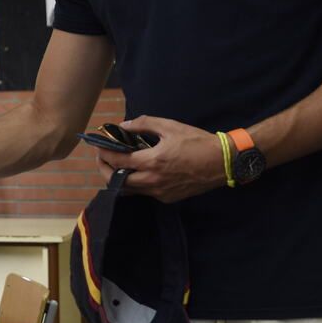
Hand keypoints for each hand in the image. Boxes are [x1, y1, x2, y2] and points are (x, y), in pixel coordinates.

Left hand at [106, 116, 227, 202]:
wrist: (222, 162)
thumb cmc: (197, 142)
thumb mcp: (170, 127)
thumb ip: (144, 124)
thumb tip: (125, 125)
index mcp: (152, 161)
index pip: (118, 161)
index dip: (105, 154)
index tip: (99, 146)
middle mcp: (153, 181)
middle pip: (117, 181)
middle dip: (105, 170)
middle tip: (103, 158)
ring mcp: (160, 192)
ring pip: (130, 190)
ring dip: (119, 179)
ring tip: (116, 166)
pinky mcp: (167, 198)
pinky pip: (144, 193)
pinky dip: (136, 184)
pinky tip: (138, 172)